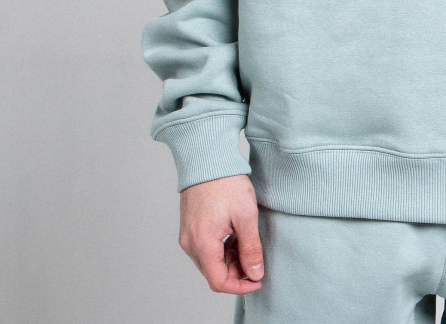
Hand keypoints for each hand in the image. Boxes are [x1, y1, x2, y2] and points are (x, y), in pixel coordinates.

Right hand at [178, 174, 264, 293]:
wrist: (207, 157)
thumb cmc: (226, 182)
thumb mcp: (246, 215)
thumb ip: (251, 248)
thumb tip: (255, 273)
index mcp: (203, 244)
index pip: (219, 282)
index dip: (240, 287)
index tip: (257, 280)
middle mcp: (190, 244)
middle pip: (214, 273)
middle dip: (236, 271)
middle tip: (255, 255)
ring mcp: (188, 235)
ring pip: (210, 262)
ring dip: (230, 259)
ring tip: (246, 239)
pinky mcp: (189, 227)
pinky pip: (205, 248)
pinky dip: (222, 248)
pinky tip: (235, 233)